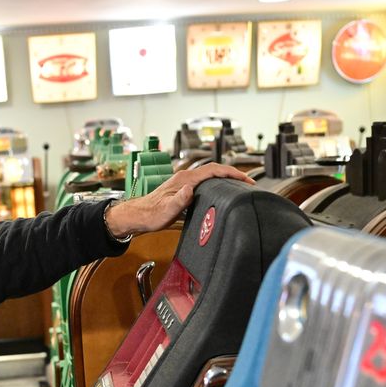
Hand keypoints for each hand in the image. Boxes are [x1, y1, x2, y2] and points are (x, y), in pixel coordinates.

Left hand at [105, 164, 254, 237]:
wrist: (137, 216)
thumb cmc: (150, 215)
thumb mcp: (165, 211)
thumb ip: (178, 200)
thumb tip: (190, 190)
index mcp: (185, 179)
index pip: (214, 170)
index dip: (232, 173)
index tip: (246, 180)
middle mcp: (186, 177)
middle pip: (215, 170)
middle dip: (234, 175)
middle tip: (248, 185)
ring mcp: (184, 182)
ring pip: (211, 176)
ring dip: (226, 179)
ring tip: (239, 188)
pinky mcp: (183, 189)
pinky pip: (205, 183)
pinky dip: (217, 184)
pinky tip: (221, 193)